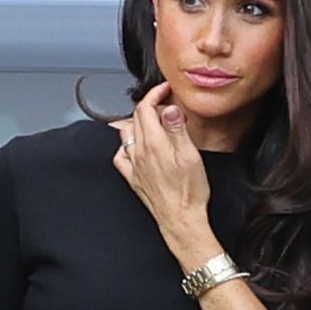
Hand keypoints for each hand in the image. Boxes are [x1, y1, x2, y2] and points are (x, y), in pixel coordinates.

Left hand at [112, 82, 213, 255]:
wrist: (181, 220)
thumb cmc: (189, 192)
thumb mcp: (190, 156)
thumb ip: (177, 130)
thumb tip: (169, 109)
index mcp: (153, 143)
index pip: (145, 108)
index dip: (154, 94)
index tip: (165, 89)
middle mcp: (138, 152)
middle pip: (135, 118)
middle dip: (148, 105)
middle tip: (165, 103)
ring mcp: (133, 165)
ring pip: (125, 133)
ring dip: (137, 122)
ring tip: (153, 122)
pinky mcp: (132, 178)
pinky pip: (120, 155)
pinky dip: (126, 145)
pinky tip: (136, 147)